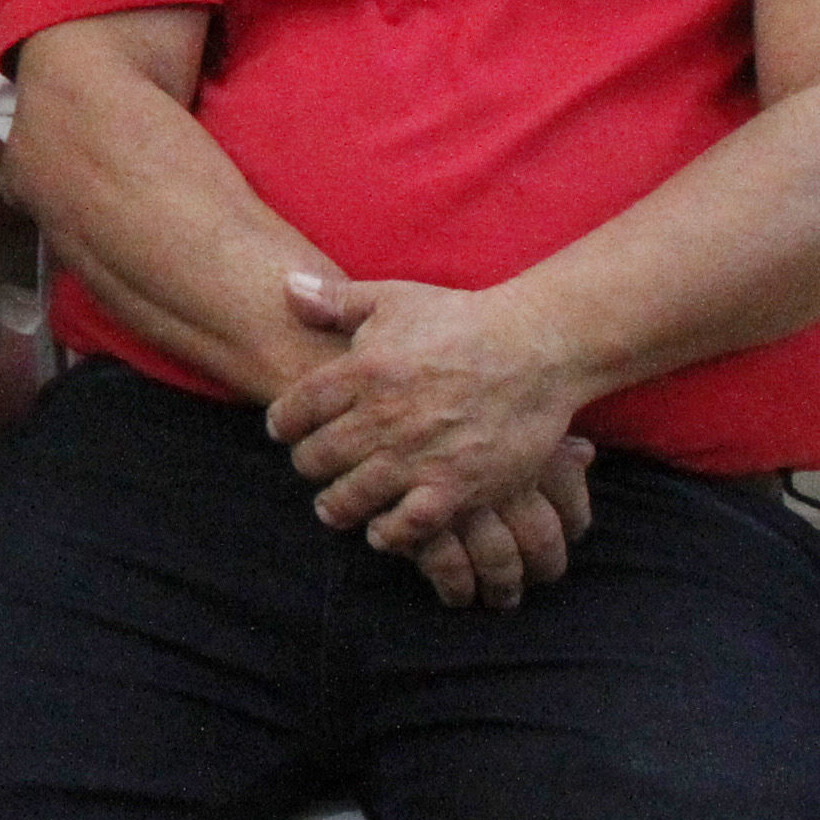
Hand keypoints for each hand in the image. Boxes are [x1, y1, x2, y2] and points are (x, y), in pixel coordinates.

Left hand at [268, 270, 591, 604]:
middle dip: (307, 465)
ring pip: (354, 495)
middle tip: (311, 468)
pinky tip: (382, 532)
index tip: (283, 431)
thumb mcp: (392, 297)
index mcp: (362, 370)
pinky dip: (390, 533)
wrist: (536, 348)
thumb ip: (334, 298)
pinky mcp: (460, 485)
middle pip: (318, 456)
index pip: (295, 409)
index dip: (283, 424)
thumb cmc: (462, 319)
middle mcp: (384, 417)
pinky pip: (411, 524)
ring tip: (333, 508)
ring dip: (337, 506)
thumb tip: (285, 286)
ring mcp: (420, 455)